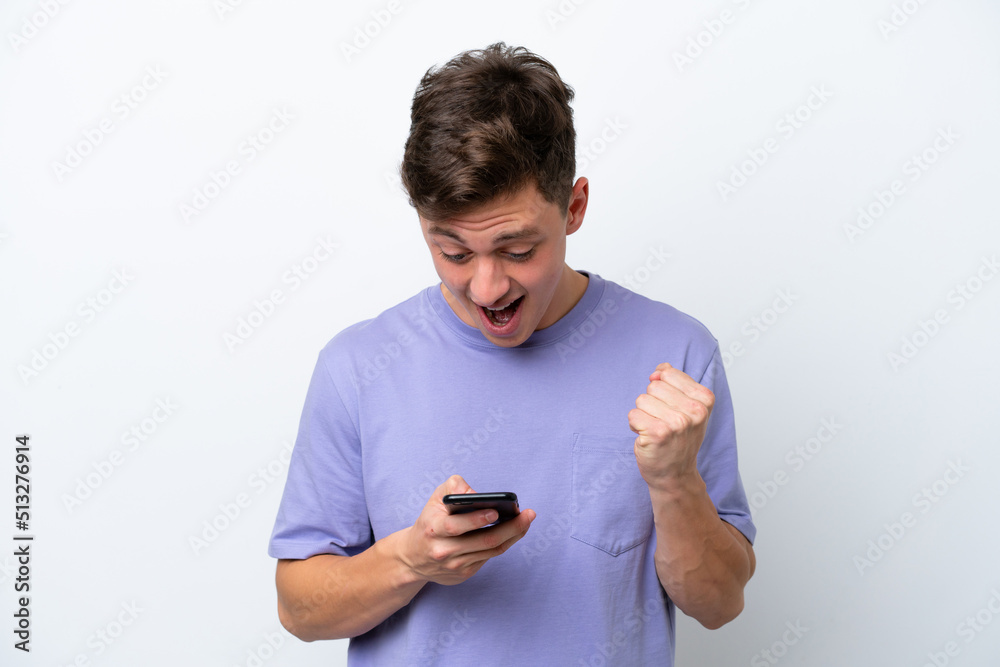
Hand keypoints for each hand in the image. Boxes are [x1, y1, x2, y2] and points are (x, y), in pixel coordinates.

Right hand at [397, 475, 535, 585]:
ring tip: (526, 520)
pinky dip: (504, 543)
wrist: (413, 557)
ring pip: (491, 551)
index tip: (496, 511)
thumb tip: (477, 494)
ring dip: (513, 535)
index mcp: (433, 529)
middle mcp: (443, 551)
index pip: (456, 526)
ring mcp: (455, 565)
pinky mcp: (464, 574)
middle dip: (510, 527)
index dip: (477, 519)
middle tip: (528, 514)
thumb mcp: (435, 499)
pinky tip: (514, 532)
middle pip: (483, 541)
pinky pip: (489, 557)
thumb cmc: (430, 521)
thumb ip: (454, 487)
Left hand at [628, 362, 714, 488]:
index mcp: (704, 399)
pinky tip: (648, 438)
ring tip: (656, 430)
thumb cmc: (679, 439)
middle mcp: (694, 411)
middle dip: (652, 402)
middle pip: (654, 385)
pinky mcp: (658, 434)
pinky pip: (633, 415)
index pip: (668, 374)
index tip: (672, 408)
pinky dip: (635, 426)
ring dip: (643, 414)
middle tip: (663, 421)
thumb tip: (659, 370)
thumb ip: (674, 382)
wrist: (675, 474)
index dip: (663, 390)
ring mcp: (677, 423)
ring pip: (642, 399)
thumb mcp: (687, 407)